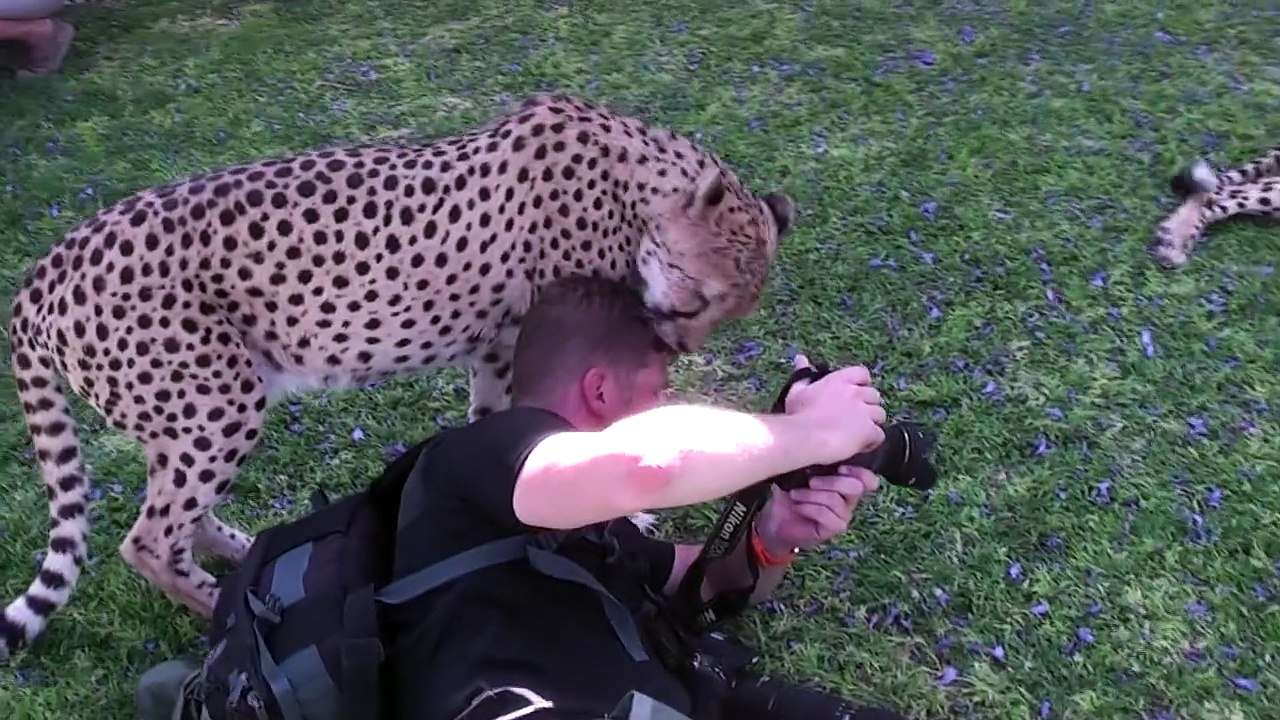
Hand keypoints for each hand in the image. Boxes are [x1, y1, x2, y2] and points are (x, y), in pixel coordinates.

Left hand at [754, 465, 880, 552]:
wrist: (776, 520)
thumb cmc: (791, 493)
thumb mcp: (800, 472)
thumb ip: (814, 459)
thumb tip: (816, 442)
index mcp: (845, 482)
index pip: (868, 478)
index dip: (859, 472)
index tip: (840, 467)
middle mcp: (849, 499)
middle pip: (855, 487)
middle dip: (831, 482)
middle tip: (810, 482)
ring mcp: (843, 514)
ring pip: (836, 500)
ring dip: (812, 495)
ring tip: (796, 494)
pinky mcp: (834, 528)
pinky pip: (826, 515)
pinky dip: (808, 508)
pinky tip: (798, 506)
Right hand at [783, 354, 885, 464]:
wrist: (804, 437)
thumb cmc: (798, 415)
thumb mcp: (797, 391)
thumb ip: (803, 375)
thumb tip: (801, 359)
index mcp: (839, 380)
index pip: (862, 373)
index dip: (861, 383)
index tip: (854, 393)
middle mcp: (855, 392)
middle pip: (874, 395)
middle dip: (867, 405)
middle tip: (854, 417)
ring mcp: (865, 411)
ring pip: (880, 415)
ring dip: (871, 423)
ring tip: (857, 433)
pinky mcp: (869, 430)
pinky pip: (879, 435)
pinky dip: (872, 441)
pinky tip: (859, 446)